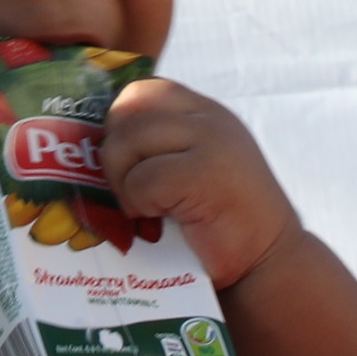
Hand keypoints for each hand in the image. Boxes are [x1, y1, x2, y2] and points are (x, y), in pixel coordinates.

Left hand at [101, 77, 300, 287]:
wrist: (268, 265)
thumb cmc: (220, 225)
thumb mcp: (193, 168)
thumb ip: (159, 145)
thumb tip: (88, 139)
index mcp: (205, 113)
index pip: (142, 91)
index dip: (120, 123)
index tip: (127, 162)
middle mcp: (210, 119)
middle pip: (128, 109)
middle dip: (114, 152)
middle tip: (129, 189)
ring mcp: (212, 143)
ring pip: (128, 140)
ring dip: (122, 179)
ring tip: (143, 207)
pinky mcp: (206, 174)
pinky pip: (142, 178)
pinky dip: (139, 203)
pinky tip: (157, 219)